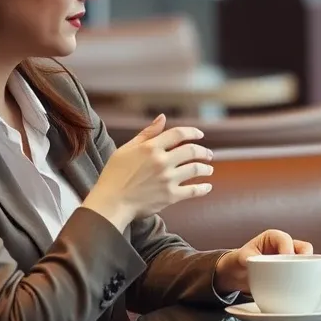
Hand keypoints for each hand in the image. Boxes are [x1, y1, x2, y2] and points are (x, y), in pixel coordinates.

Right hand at [82, 115, 213, 231]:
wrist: (111, 202)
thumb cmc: (115, 174)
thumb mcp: (127, 149)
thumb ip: (147, 133)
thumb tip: (163, 117)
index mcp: (151, 147)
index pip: (179, 134)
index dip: (193, 132)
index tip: (200, 135)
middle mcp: (162, 161)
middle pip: (192, 151)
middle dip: (204, 152)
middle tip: (209, 154)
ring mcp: (167, 179)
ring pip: (196, 169)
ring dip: (206, 169)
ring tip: (209, 170)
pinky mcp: (170, 196)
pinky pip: (193, 191)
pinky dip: (203, 188)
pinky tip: (207, 187)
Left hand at [214, 229, 314, 293]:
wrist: (240, 273)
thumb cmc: (241, 260)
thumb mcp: (241, 257)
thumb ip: (247, 257)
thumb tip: (251, 262)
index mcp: (274, 237)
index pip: (285, 239)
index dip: (288, 248)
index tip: (286, 258)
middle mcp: (286, 247)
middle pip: (304, 248)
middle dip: (306, 259)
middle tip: (302, 271)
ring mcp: (292, 260)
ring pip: (309, 261)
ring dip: (309, 270)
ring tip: (304, 281)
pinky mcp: (294, 272)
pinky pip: (305, 274)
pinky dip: (307, 280)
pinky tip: (305, 289)